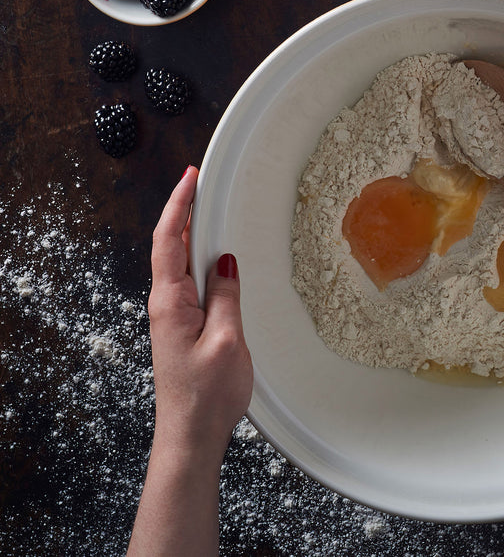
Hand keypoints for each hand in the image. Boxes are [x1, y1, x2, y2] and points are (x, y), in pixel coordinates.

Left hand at [148, 165, 252, 461]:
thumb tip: (227, 261)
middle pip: (171, 245)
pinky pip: (189, 281)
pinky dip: (198, 257)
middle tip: (200, 183)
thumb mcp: (227, 339)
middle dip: (183, 210)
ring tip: (207, 208)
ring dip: (191, 232)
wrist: (191, 434)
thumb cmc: (207, 395)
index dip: (179, 205)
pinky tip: (212, 254)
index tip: (190, 177)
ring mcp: (172, 315)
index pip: (170, 240)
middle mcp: (166, 304)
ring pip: (179, 262)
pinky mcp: (183, 325)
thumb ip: (226, 295)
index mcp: (171, 302)